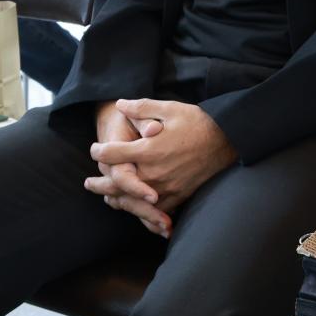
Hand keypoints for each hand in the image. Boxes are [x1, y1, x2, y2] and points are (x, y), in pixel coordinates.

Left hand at [88, 99, 236, 213]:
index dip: (100, 151)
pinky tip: (135, 208)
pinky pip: (154, 210)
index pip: (113, 154)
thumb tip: (120, 105)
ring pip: (133, 200)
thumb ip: (142, 108)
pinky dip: (140, 211)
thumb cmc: (197, 122)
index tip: (94, 149)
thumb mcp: (169, 108)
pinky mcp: (178, 195)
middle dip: (100, 183)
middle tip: (88, 183)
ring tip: (107, 198)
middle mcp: (153, 171)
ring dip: (117, 199)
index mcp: (148, 149)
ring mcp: (165, 187)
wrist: (227, 141)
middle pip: (117, 183)